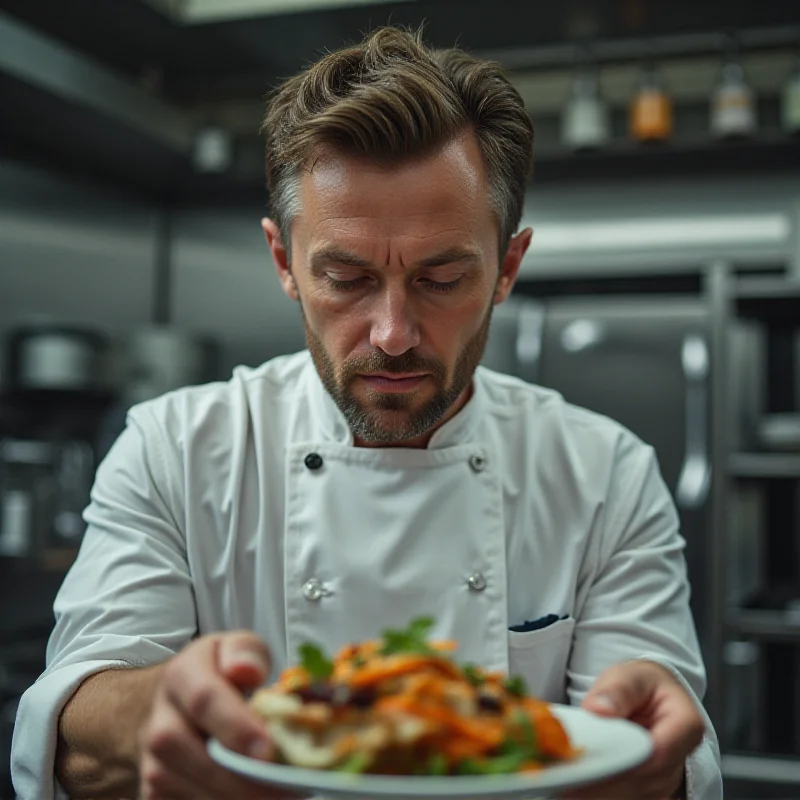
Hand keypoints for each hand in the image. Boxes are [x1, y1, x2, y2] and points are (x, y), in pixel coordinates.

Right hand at [138, 630, 304, 798]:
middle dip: (247, 779)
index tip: (270, 750)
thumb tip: (247, 671)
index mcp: (181, 676)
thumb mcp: (235, 648)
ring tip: (284, 794)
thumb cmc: (217, 673)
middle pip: (200, 758)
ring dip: (242, 798)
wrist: (173, 703)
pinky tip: (258, 798)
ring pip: (196, 793)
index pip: (205, 701)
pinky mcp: (155, 796)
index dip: (238, 727)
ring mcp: (153, 765)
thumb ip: (246, 653)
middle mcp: (160, 723)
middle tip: (290, 787)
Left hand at [564, 660, 703, 799]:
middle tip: (567, 782)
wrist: (650, 694)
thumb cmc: (641, 684)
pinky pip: (625, 795)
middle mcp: (680, 758)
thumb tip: (599, 709)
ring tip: (567, 784)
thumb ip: (617, 690)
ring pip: (634, 794)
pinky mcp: (649, 789)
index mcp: (685, 724)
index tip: (589, 765)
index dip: (623, 762)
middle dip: (604, 783)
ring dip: (599, 792)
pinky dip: (600, 792)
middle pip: (643, 780)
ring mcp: (666, 778)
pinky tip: (575, 787)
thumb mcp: (629, 675)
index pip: (656, 752)